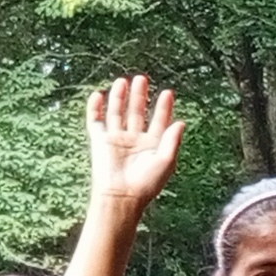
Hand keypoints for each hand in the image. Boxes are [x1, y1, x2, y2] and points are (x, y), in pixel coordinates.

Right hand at [85, 76, 182, 216]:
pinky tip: (98, 95)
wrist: (121, 196)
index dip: (163, 107)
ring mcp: (116, 139)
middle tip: (142, 79)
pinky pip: (95, 121)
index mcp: (152, 145)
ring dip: (119, 97)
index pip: (159, 120)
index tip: (167, 93)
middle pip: (137, 112)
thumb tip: (181, 122)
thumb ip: (172, 140)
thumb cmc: (146, 183)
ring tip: (122, 81)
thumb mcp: (166, 161)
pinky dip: (95, 109)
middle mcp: (134, 140)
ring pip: (117, 113)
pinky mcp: (100, 142)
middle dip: (140, 96)